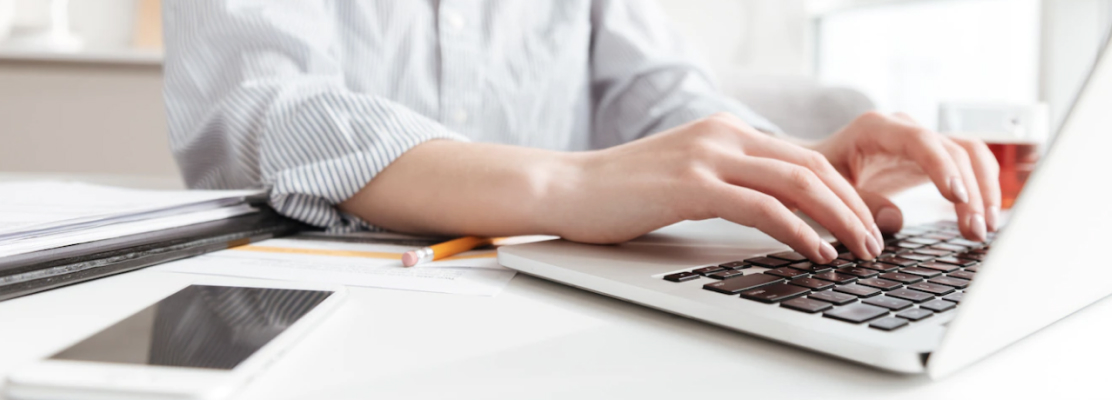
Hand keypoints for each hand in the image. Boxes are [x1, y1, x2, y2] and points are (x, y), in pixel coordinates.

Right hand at [548, 113, 883, 263]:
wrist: (567, 188)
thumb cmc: (622, 194)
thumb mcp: (686, 178)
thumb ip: (728, 184)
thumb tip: (774, 215)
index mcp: (726, 132)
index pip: (804, 158)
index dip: (843, 193)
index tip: (863, 225)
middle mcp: (724, 135)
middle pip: (812, 167)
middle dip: (853, 208)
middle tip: (875, 242)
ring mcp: (708, 157)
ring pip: (798, 183)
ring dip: (838, 220)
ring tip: (858, 251)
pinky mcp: (692, 185)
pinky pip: (762, 207)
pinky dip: (799, 231)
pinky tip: (816, 253)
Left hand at [809, 112, 1000, 240]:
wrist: (817, 167)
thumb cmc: (820, 177)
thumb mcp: (829, 190)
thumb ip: (859, 202)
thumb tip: (896, 220)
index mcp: (875, 128)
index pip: (920, 141)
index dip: (942, 168)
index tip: (956, 197)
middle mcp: (904, 128)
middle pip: (954, 150)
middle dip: (970, 191)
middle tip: (975, 230)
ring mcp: (922, 140)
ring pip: (970, 155)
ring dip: (984, 190)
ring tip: (984, 228)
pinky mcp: (932, 156)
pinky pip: (968, 165)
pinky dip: (980, 188)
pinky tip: (983, 217)